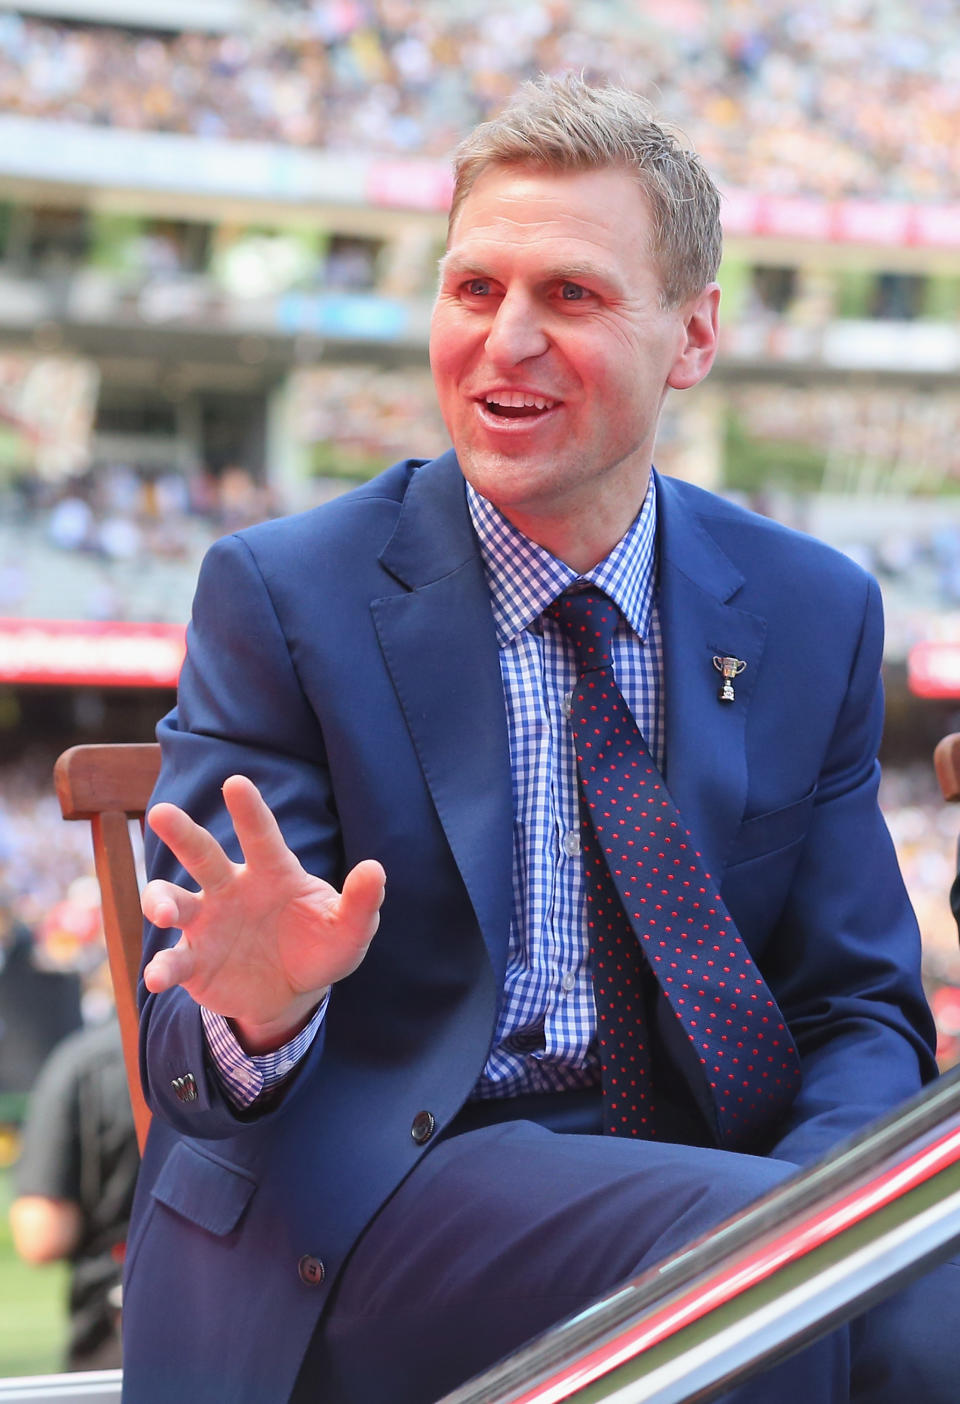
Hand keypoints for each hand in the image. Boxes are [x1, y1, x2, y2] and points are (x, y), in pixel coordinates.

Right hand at [141, 774, 384, 1051]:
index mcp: (272, 872)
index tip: (235, 783)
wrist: (292, 994)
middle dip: (181, 832)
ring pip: (173, 899)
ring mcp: (207, 923)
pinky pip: (172, 959)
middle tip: (162, 813)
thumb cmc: (320, 948)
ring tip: (165, 912)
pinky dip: (162, 967)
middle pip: (202, 854)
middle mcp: (231, 889)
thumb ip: (361, 902)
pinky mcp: (193, 961)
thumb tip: (375, 869)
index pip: (261, 836)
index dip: (249, 810)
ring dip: (162, 901)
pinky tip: (157, 978)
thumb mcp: (348, 931)